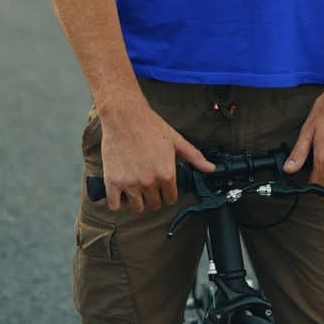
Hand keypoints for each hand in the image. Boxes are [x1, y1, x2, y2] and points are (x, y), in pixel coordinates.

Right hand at [99, 101, 215, 214]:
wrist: (124, 116)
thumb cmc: (150, 126)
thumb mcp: (176, 140)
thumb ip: (194, 156)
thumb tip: (211, 168)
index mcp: (166, 174)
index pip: (171, 199)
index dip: (168, 193)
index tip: (162, 186)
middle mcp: (149, 182)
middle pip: (154, 205)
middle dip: (153, 196)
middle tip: (149, 184)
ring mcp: (130, 183)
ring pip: (137, 208)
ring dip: (137, 200)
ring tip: (136, 187)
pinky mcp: (112, 182)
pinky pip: (115, 205)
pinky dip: (118, 201)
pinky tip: (121, 191)